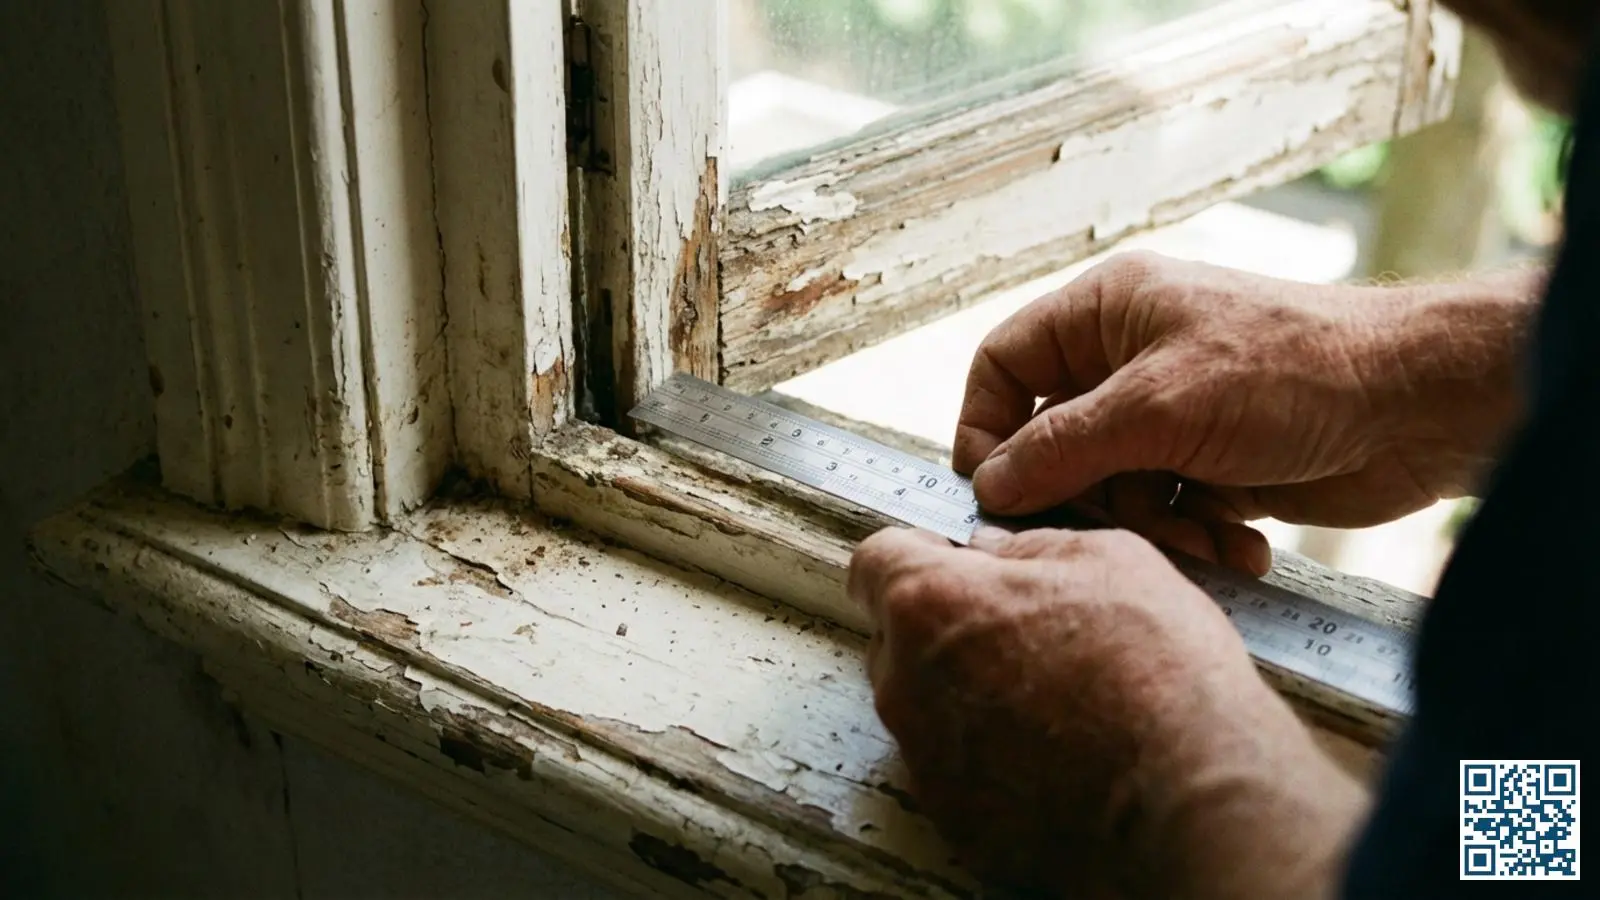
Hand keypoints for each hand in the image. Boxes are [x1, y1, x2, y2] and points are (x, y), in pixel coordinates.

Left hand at [849, 525, 1367, 898]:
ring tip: (1053, 695)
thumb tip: (997, 550)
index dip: (915, 555)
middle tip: (1023, 629)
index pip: (874, 562)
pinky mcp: (954, 816)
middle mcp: (907, 682)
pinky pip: (955, 767)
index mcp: (931, 603)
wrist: (1191, 792)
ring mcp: (926, 757)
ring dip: (967, 690)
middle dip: (945, 625)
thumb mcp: (1108, 559)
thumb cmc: (1156, 670)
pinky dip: (990, 754)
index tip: (949, 561)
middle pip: (898, 637)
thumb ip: (1029, 545)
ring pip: (925, 703)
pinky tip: (1055, 749)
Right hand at [955, 252, 1537, 573]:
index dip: (986, 427)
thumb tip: (987, 485)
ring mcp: (1172, 413)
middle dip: (1088, 495)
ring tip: (1203, 533)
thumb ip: (1061, 449)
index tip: (992, 491)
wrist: (1418, 407)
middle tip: (1119, 525)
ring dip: (1152, 524)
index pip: (1004, 365)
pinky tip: (1242, 540)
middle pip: (1054, 441)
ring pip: (1110, 487)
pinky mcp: (1213, 461)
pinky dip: (1197, 531)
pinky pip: (1167, 509)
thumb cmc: (1291, 373)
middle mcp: (1130, 359)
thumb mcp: (1158, 408)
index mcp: (1106, 313)